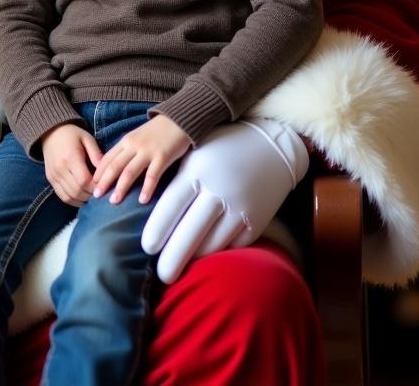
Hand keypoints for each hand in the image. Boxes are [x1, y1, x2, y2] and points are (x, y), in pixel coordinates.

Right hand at [41, 123, 102, 206]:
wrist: (50, 133)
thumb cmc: (72, 134)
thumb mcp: (87, 138)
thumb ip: (96, 154)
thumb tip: (107, 171)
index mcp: (71, 157)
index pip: (84, 181)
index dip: (96, 187)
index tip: (104, 186)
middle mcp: (60, 169)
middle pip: (77, 191)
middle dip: (91, 195)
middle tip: (101, 192)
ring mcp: (54, 176)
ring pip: (70, 197)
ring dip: (83, 199)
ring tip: (92, 195)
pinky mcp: (50, 180)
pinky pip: (63, 196)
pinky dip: (74, 200)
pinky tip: (83, 197)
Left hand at [92, 114, 189, 204]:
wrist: (178, 120)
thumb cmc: (157, 131)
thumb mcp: (137, 137)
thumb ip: (127, 150)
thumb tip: (115, 168)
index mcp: (126, 141)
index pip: (108, 158)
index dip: (99, 171)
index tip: (91, 184)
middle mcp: (133, 146)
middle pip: (115, 166)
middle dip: (104, 181)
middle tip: (96, 196)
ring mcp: (147, 151)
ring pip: (130, 172)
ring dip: (121, 188)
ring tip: (114, 201)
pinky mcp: (162, 157)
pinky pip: (152, 175)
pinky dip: (147, 188)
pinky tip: (142, 200)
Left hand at [141, 118, 308, 283]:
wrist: (271, 145)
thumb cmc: (221, 148)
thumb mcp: (195, 153)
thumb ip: (177, 179)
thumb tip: (149, 209)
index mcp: (197, 171)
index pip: (171, 206)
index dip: (157, 230)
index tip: (147, 247)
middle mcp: (219, 191)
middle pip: (190, 234)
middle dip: (172, 259)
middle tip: (162, 274)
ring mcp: (240, 208)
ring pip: (212, 245)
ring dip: (195, 257)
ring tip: (182, 263)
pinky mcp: (257, 221)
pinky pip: (233, 246)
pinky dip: (218, 252)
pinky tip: (207, 254)